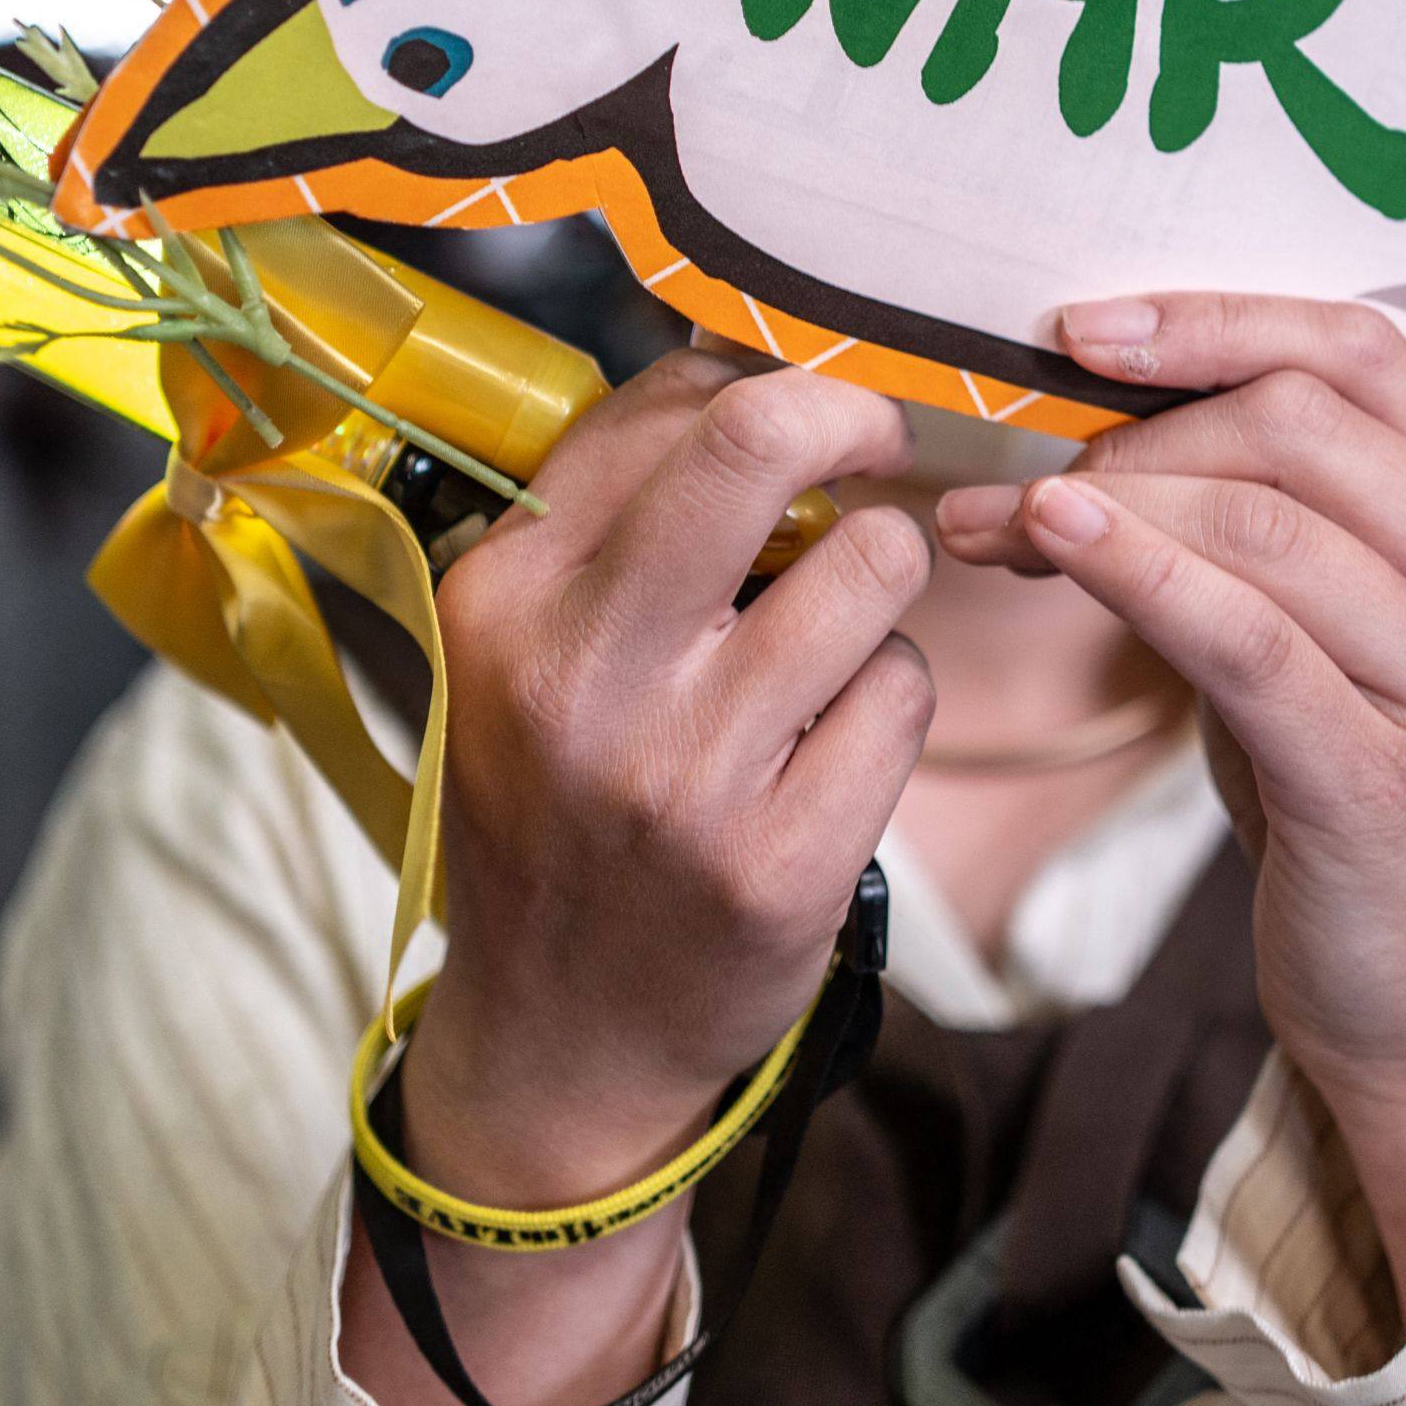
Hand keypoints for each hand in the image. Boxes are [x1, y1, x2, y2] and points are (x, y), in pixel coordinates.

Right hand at [350, 350, 932, 1405]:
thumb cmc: (561, 808)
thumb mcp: (523, 654)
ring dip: (879, 587)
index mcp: (503, 598)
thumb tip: (752, 366)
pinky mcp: (782, 860)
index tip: (807, 416)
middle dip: (852, 422)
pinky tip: (831, 749)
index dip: (767, 380)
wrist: (559, 1039)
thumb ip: (613, 519)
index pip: (661, 404)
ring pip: (873, 564)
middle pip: (764, 439)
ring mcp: (686, 773)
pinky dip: (888, 702)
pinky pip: (902, 693)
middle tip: (873, 449)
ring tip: (829, 643)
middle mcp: (583, 673)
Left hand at [936, 295, 1405, 1322]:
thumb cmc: (1363, 797)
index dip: (1215, 322)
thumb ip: (1278, 514)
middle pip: (1303, 425)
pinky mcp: (1395, 784)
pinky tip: (1051, 544)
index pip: (1367, 352)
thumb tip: (1098, 404)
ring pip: (1265, 522)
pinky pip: (1247, 638)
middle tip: (1020, 476)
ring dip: (1103, 506)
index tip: (1079, 331)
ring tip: (996, 528)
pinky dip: (1136, 570)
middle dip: (1138, 431)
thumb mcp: (1343, 629)